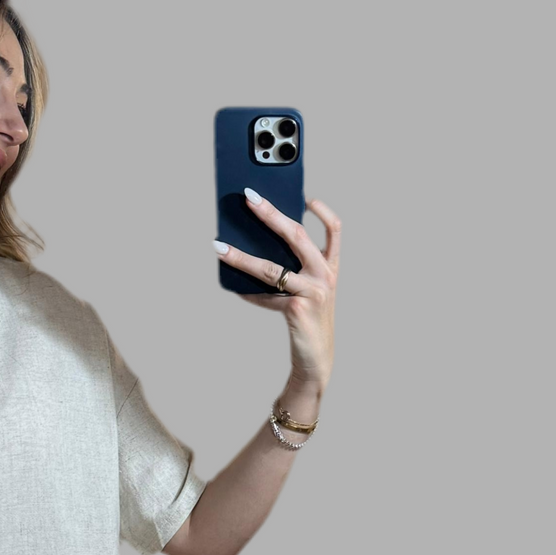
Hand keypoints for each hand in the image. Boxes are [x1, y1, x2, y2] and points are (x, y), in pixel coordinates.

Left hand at [215, 193, 340, 392]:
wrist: (316, 357)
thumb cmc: (308, 318)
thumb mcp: (307, 290)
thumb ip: (293, 268)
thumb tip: (253, 245)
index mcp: (331, 267)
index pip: (335, 230)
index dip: (322, 211)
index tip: (305, 197)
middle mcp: (326, 276)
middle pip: (298, 236)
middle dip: (271, 214)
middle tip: (249, 198)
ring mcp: (313, 293)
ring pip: (271, 268)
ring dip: (241, 256)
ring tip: (220, 247)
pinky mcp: (297, 310)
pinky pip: (264, 295)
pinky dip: (247, 292)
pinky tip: (233, 288)